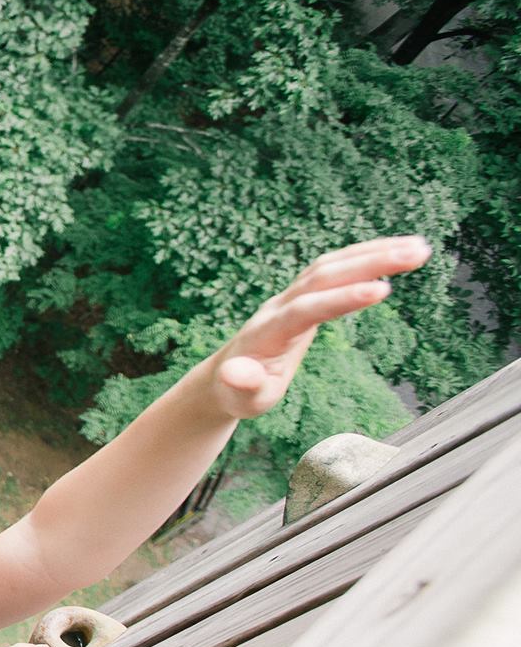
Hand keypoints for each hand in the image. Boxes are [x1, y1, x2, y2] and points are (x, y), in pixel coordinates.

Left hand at [208, 236, 430, 420]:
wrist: (226, 376)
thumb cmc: (238, 392)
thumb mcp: (240, 398)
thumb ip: (242, 386)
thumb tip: (234, 375)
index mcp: (268, 332)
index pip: (307, 309)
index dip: (342, 299)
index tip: (382, 291)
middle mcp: (279, 306)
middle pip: (324, 275)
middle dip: (371, 262)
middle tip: (418, 253)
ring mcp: (290, 297)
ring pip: (332, 265)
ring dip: (374, 252)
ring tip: (420, 248)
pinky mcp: (303, 295)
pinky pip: (334, 268)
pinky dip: (364, 257)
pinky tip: (398, 252)